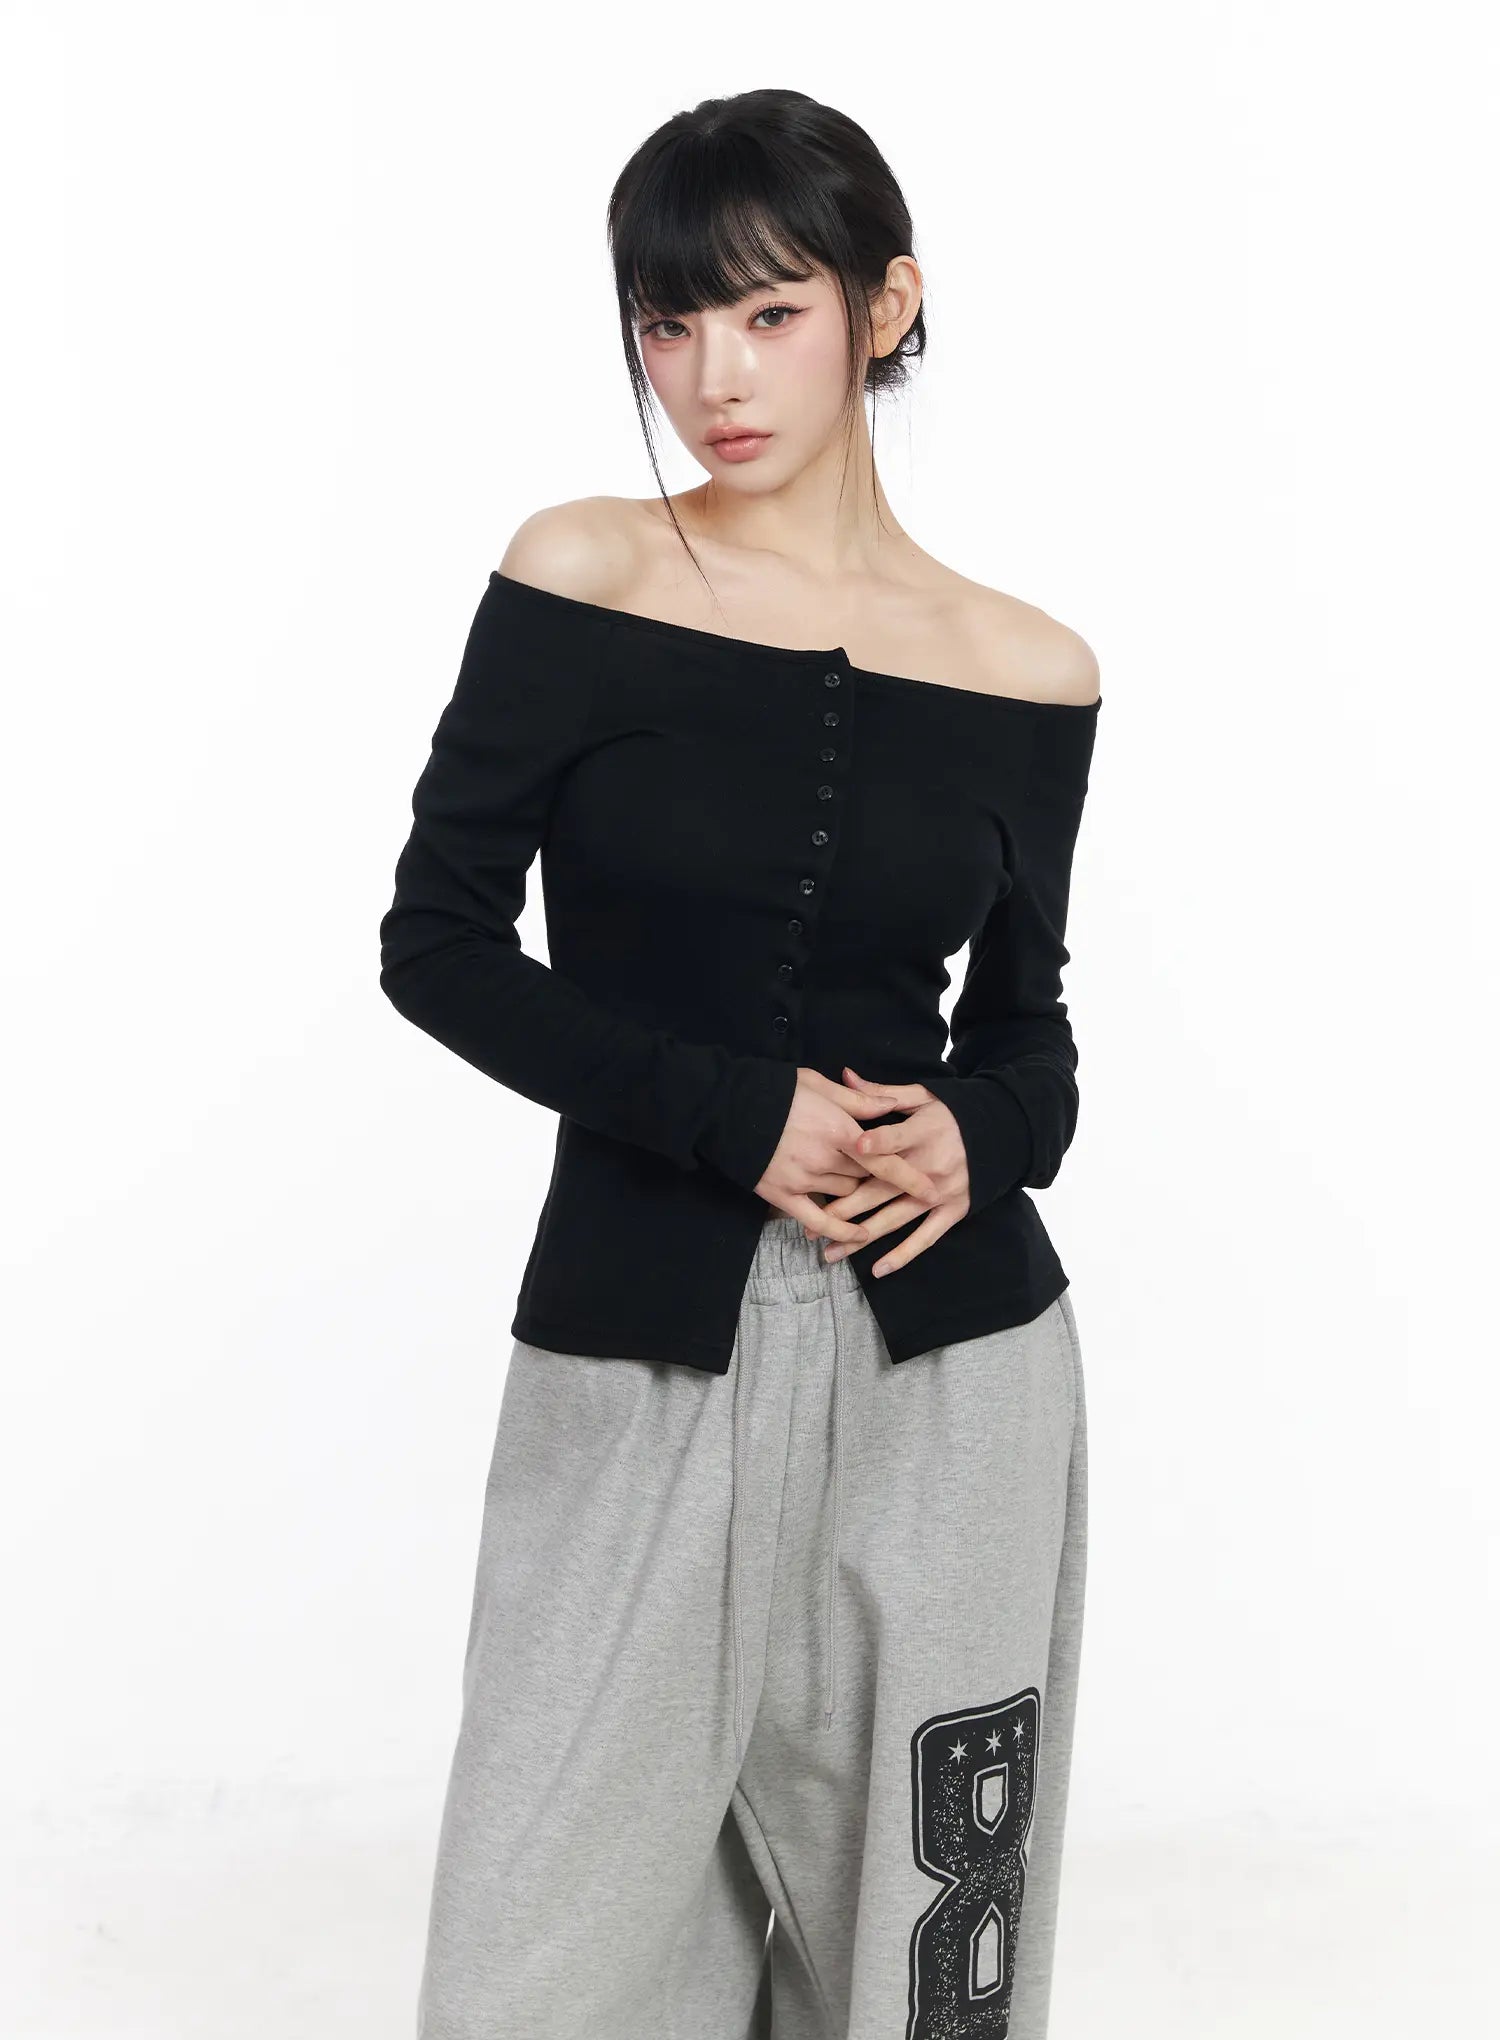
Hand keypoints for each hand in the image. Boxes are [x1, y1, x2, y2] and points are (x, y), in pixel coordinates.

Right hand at [753, 1066, 941, 1245]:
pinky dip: (839, 1231)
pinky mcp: (783, 1195)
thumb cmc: (775, 1091)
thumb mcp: (819, 1085)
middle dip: (877, 1177)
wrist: (727, 1108)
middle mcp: (824, 1159)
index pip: (883, 1158)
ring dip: (856, 1194)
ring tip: (864, 1192)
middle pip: (865, 1178)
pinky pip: (817, 1220)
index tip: (933, 1188)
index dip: (910, 1176)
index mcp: (838, 1129)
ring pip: (845, 1196)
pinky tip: (857, 1235)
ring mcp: (803, 1180)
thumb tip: (890, 1104)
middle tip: (887, 1177)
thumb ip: (858, 1099)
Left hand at [809, 1065, 972, 1277]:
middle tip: (814, 1224)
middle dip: (846, 1207)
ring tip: (831, 1251)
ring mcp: (941, 1193)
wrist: (1001, 1133)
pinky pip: (926, 1237)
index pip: (894, 1140)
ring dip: (862, 1237)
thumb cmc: (953, 1113)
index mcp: (922, 1133)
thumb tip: (845, 1076)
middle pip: (883, 1189)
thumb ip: (881, 1093)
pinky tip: (878, 1269)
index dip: (875, 1144)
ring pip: (895, 1218)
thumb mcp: (922, 1096)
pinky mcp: (953, 1211)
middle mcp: (930, 1166)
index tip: (852, 1148)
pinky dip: (904, 1255)